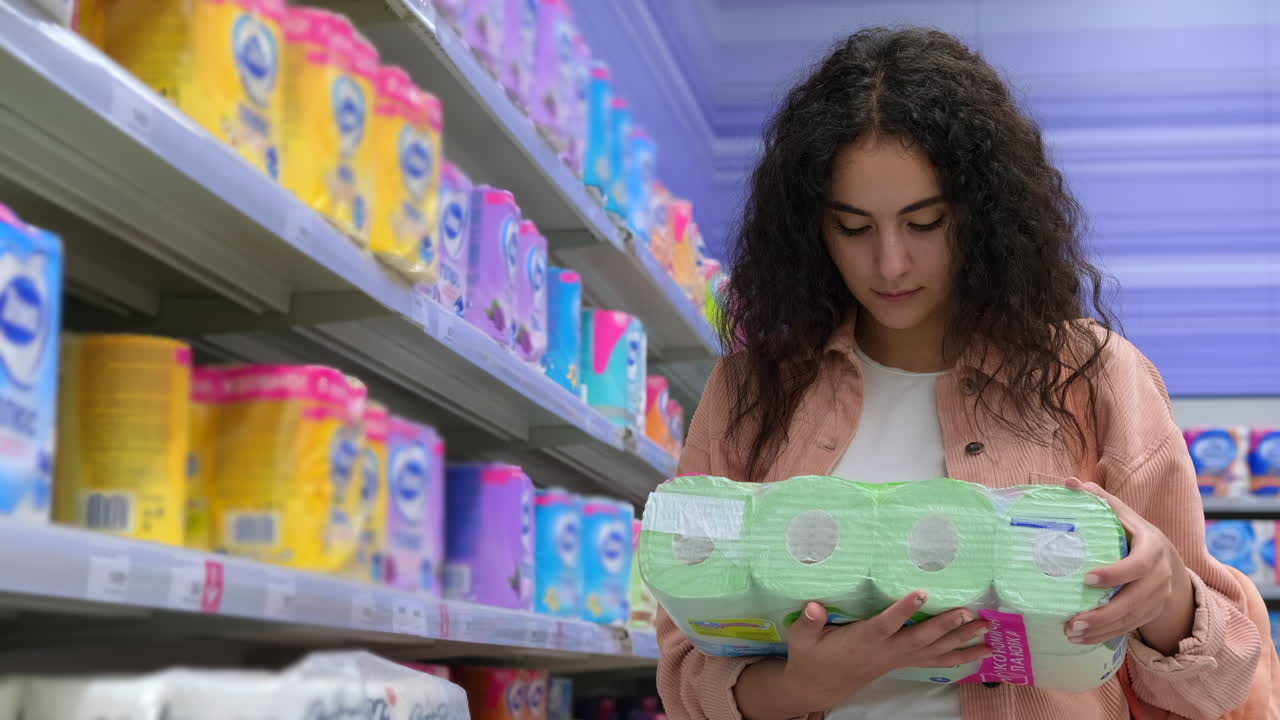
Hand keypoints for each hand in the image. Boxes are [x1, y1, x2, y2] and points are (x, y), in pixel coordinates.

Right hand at [779, 593, 990, 711]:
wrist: (819, 684)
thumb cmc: (812, 656)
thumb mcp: (803, 639)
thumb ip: (809, 622)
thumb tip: (813, 606)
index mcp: (864, 640)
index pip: (886, 624)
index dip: (904, 610)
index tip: (922, 592)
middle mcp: (886, 651)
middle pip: (921, 639)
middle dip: (947, 626)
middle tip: (971, 613)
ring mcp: (897, 659)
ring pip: (934, 652)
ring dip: (962, 642)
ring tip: (988, 632)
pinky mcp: (902, 662)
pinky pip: (935, 661)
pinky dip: (959, 657)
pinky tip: (979, 652)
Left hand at [1063, 479, 1193, 651]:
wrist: (1169, 560)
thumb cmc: (1135, 533)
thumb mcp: (1124, 515)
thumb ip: (1100, 500)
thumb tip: (1070, 483)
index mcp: (1152, 548)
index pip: (1138, 564)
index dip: (1115, 573)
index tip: (1087, 579)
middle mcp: (1160, 576)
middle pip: (1135, 600)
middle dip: (1104, 613)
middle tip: (1073, 620)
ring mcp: (1158, 598)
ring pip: (1131, 619)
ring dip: (1101, 629)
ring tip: (1071, 633)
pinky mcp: (1151, 613)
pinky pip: (1129, 628)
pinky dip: (1106, 636)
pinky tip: (1082, 640)